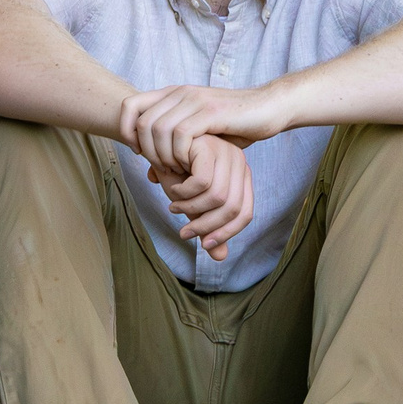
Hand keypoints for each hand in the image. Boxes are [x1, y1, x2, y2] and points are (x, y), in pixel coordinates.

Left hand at [119, 82, 273, 174]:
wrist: (268, 108)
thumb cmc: (234, 126)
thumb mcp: (199, 136)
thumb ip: (173, 150)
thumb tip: (150, 175)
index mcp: (174, 93)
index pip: (130, 105)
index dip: (126, 130)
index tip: (139, 152)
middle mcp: (181, 93)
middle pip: (142, 122)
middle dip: (148, 151)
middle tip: (162, 168)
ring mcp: (195, 100)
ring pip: (159, 129)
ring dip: (163, 155)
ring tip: (176, 169)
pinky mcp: (210, 112)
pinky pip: (181, 134)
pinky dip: (179, 154)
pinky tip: (188, 164)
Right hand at [147, 131, 256, 260]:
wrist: (157, 145)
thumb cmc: (178, 174)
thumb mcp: (194, 205)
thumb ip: (207, 226)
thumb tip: (221, 258)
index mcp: (242, 177)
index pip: (245, 214)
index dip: (226, 233)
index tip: (204, 245)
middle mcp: (240, 163)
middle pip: (232, 208)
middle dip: (205, 227)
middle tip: (184, 233)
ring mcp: (227, 152)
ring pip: (217, 197)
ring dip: (190, 209)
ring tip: (173, 207)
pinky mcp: (210, 146)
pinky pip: (202, 182)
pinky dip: (184, 193)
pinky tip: (173, 190)